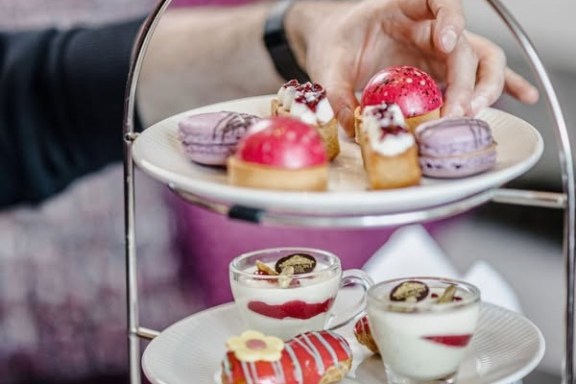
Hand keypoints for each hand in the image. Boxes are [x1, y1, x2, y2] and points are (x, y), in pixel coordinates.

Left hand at [290, 0, 538, 136]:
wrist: (335, 46)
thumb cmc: (335, 46)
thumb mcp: (328, 67)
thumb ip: (337, 94)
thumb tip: (352, 127)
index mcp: (401, 8)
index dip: (450, 17)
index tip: (447, 41)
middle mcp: (427, 26)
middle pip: (465, 44)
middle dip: (467, 78)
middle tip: (457, 108)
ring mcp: (438, 49)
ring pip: (480, 59)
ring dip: (485, 86)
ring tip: (472, 113)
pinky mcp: (440, 70)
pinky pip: (477, 74)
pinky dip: (502, 84)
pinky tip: (521, 97)